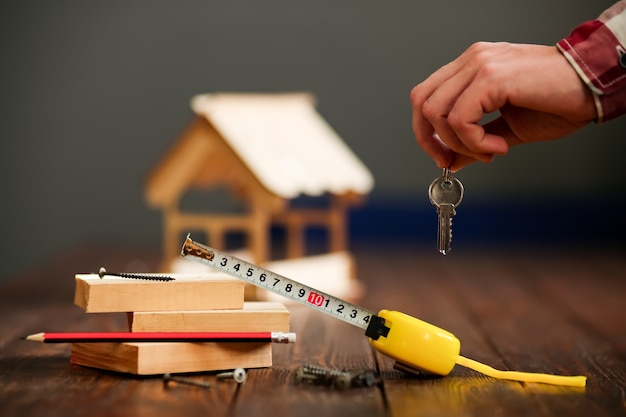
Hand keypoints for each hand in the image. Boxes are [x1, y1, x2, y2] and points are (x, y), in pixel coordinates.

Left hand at [410, 42, 596, 170]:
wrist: (592, 88)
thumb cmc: (557, 102)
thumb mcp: (506, 129)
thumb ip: (474, 141)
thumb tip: (450, 160)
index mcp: (471, 66)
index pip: (426, 96)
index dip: (425, 130)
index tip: (444, 155)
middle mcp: (471, 60)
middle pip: (421, 101)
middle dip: (429, 139)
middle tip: (452, 160)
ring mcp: (479, 64)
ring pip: (436, 112)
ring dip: (459, 143)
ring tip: (490, 151)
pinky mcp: (490, 77)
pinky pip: (459, 119)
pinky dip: (474, 142)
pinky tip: (498, 147)